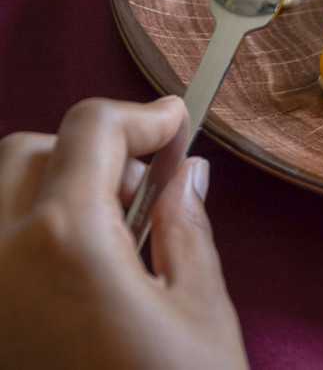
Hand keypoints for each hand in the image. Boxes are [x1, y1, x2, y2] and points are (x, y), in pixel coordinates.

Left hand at [0, 97, 248, 369]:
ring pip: (2, 195)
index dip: (143, 116)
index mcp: (66, 244)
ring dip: (55, 189)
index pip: (91, 129)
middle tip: (149, 186)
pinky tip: (81, 270)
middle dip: (92, 150)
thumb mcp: (199, 311)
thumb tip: (186, 175)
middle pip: (28, 151)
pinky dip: (32, 234)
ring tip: (112, 234)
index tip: (175, 123)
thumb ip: (186, 228)